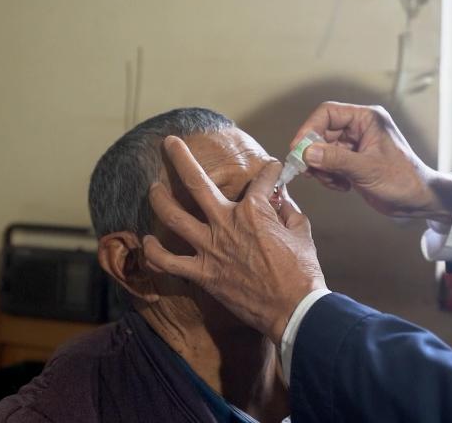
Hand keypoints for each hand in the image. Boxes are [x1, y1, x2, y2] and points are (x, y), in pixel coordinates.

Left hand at [142, 136, 326, 344]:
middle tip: (169, 142)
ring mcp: (210, 248)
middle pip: (196, 183)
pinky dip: (154, 252)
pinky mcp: (203, 273)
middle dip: (180, 158)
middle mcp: (226, 222)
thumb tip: (282, 200)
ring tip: (152, 187)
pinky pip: (169, 261)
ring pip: (174, 217)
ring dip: (159, 199)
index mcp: (255, 210)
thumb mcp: (303, 232)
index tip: (273, 170)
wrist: (294, 309)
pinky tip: (148, 241)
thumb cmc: (303, 272)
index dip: (271, 171)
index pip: (261, 179)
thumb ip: (289, 211)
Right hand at [292, 101, 451, 223]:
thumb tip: (308, 153)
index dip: (310, 128)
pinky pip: (329, 164)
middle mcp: (360, 128)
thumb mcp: (368, 169)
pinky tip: (342, 186)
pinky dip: (329, 176)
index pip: (328, 113)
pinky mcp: (353, 162)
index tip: (298, 148)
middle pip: (322, 133)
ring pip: (323, 151)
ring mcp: (356, 146)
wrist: (419, 201)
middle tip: (309, 171)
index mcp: (367, 119)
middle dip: (314, 153)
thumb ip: (336, 160)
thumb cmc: (404, 180)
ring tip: (334, 182)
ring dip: (322, 168)